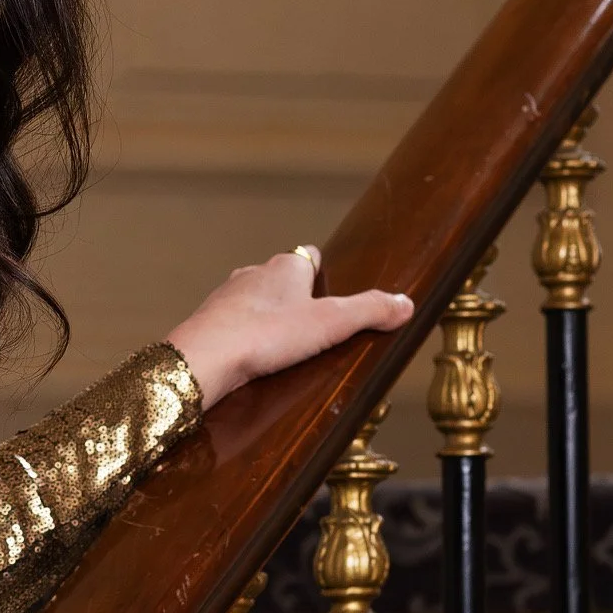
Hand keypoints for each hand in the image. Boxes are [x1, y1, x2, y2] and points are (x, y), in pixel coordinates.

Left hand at [167, 244, 412, 411]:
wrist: (206, 355)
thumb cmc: (267, 333)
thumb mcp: (331, 323)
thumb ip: (370, 311)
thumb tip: (405, 302)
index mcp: (285, 266)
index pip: (308, 256)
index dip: (322, 268)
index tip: (332, 283)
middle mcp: (253, 274)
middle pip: (280, 277)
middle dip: (296, 295)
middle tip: (315, 319)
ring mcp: (228, 297)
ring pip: (255, 299)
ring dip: (269, 315)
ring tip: (286, 340)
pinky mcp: (210, 322)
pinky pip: (235, 323)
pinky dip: (247, 334)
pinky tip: (254, 354)